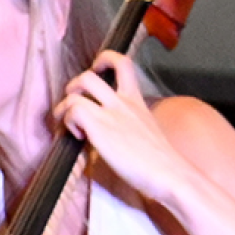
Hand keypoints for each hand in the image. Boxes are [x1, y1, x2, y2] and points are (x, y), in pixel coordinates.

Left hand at [53, 49, 189, 207]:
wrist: (169, 174)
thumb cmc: (162, 163)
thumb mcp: (148, 132)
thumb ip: (131, 125)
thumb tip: (114, 136)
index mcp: (136, 101)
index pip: (122, 63)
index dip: (104, 60)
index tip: (96, 70)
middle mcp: (123, 102)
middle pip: (88, 75)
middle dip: (73, 87)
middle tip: (75, 106)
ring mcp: (111, 113)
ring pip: (75, 91)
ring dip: (65, 107)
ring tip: (71, 124)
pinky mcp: (100, 128)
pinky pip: (74, 110)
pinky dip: (69, 122)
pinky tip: (80, 138)